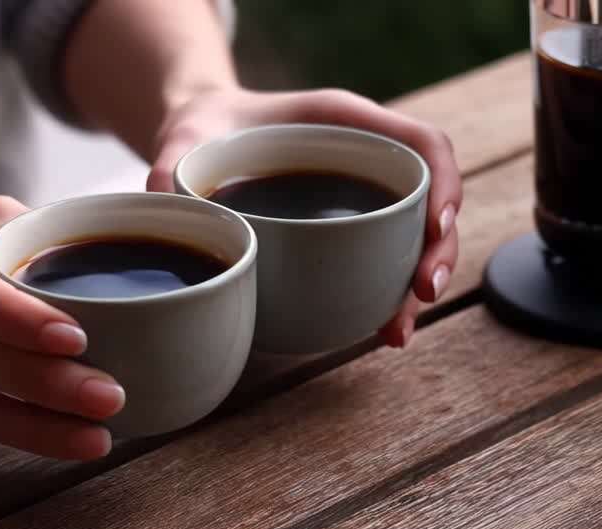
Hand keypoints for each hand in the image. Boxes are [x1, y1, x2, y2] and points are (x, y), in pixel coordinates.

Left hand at [146, 87, 462, 347]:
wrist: (201, 142)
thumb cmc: (203, 130)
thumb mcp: (186, 134)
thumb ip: (172, 157)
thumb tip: (159, 194)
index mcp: (345, 122)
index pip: (423, 144)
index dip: (442, 184)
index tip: (434, 226)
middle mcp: (367, 161)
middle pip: (431, 202)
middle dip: (437, 251)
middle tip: (420, 296)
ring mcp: (364, 201)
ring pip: (415, 242)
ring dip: (416, 289)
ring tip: (396, 334)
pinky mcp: (350, 235)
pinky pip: (385, 263)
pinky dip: (388, 299)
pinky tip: (379, 334)